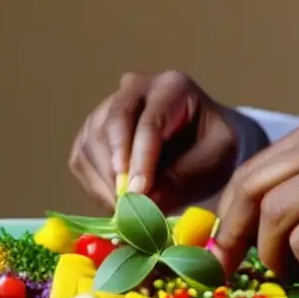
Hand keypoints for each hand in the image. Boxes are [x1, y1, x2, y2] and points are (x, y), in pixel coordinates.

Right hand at [68, 70, 268, 213]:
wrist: (204, 145)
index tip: (140, 192)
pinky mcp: (91, 132)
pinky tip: (118, 202)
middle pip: (112, 124)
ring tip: (130, 210)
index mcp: (172, 86)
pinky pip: (81, 160)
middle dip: (117, 169)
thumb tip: (146, 199)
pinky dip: (95, 187)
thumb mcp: (217, 160)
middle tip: (128, 204)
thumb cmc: (215, 148)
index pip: (150, 121)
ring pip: (91, 144)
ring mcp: (108, 108)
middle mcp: (134, 89)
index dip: (142, 158)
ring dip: (105, 183)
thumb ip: (186, 177)